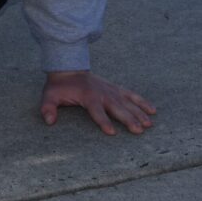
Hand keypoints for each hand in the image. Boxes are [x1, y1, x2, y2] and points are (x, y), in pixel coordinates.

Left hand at [40, 70, 155, 135]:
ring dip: (139, 113)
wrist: (69, 68)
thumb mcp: (49, 95)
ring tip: (149, 125)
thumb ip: (48, 108)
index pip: (96, 110)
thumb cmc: (60, 86)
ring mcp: (111, 90)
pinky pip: (131, 95)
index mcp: (87, 96)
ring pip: (128, 102)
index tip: (111, 132)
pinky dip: (142, 102)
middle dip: (128, 119)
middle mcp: (102, 93)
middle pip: (117, 108)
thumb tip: (49, 121)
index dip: (103, 121)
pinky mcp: (116, 89)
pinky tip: (153, 111)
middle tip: (138, 130)